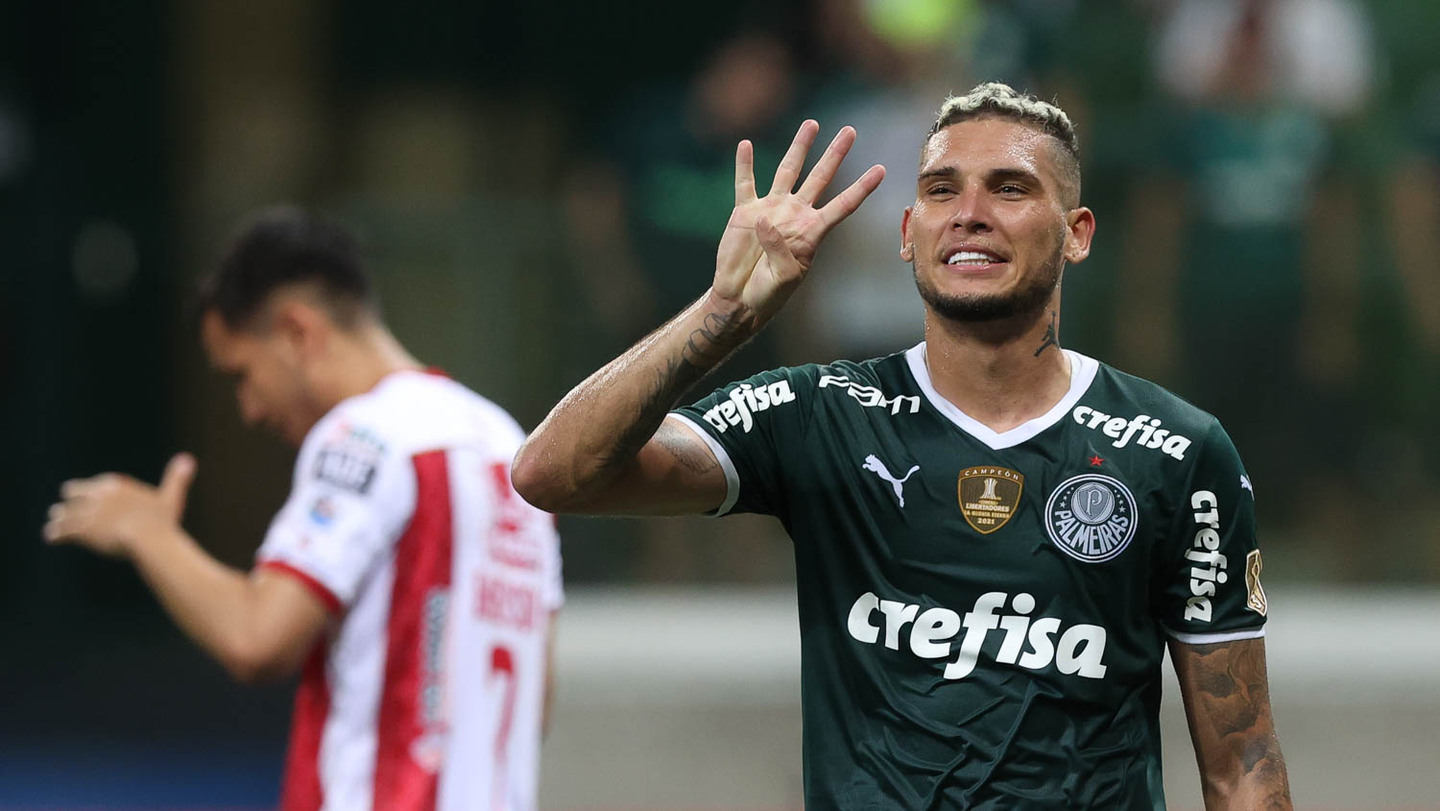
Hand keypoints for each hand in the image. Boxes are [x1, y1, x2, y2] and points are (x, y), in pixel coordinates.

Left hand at [44, 453, 197, 556]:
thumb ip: (176, 478)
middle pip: (74, 494)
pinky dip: (54, 535)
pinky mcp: (79, 530)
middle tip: (62, 508)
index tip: (84, 495)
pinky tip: (50, 539)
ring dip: (58, 520)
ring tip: (53, 526)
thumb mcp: (171, 497)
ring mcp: (86, 512)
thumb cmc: (161, 521)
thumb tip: (188, 458)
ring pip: (64, 514)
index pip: (94, 484)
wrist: (148, 539)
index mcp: (114, 484)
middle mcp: (96, 495)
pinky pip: (60, 532)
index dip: (88, 491)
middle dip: (70, 502)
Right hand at [713, 120, 884, 325]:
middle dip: (835, 154)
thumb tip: (765, 220)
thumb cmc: (768, 292)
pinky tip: (746, 145)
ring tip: (811, 124)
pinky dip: (745, 164)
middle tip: (850, 131)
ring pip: (788, 170)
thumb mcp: (784, 277)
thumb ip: (780, 250)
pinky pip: (745, 183)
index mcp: (812, 231)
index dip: (861, 188)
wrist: (740, 297)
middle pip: (820, 177)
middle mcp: (795, 214)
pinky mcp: (744, 211)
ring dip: (799, 147)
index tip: (881, 170)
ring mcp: (771, 209)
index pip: (843, 205)